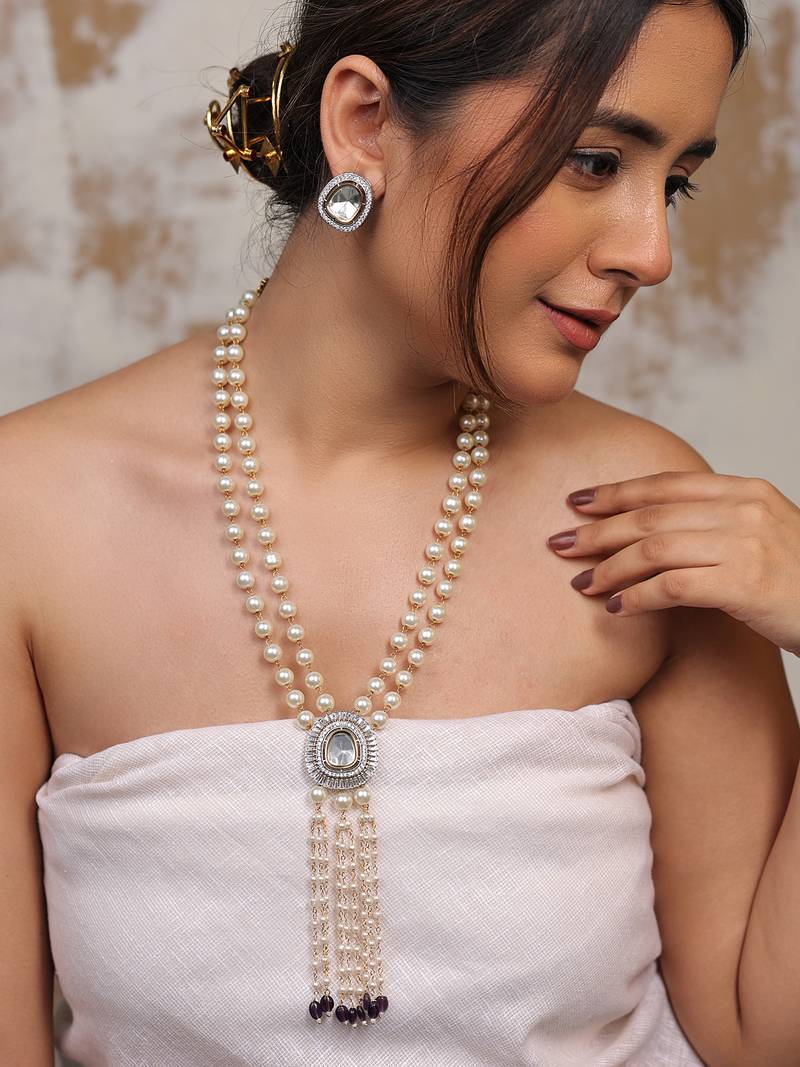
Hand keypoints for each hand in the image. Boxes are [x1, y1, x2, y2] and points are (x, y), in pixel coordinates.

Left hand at [545, 471, 799, 657]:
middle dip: (599, 530)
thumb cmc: (799, 581)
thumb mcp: (762, 535)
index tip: (577, 502)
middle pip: (652, 515)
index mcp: (745, 491)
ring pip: (655, 548)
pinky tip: (616, 608)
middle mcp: (744, 510)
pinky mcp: (745, 584)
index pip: (666, 485)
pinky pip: (672, 586)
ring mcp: (747, 545)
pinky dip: (636, 597)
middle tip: (560, 543)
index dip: (616, 492)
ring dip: (610, 567)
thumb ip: (716, 523)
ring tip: (582, 582)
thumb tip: (653, 530)